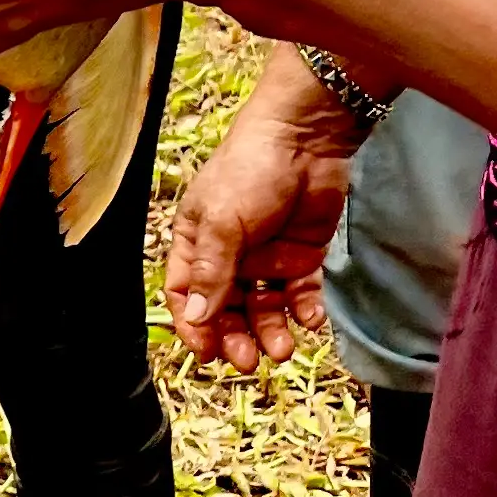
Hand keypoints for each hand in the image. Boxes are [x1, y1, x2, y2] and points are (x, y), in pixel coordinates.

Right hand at [164, 51, 364, 369]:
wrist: (308, 137)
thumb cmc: (250, 169)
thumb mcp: (222, 221)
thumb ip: (212, 272)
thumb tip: (196, 319)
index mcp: (197, 243)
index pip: (187, 296)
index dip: (195, 327)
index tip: (209, 352)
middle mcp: (229, 255)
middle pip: (226, 310)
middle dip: (236, 337)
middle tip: (251, 360)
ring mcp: (267, 257)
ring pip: (264, 308)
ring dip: (272, 330)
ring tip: (284, 348)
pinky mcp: (302, 255)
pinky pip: (300, 293)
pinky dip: (304, 311)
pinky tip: (310, 319)